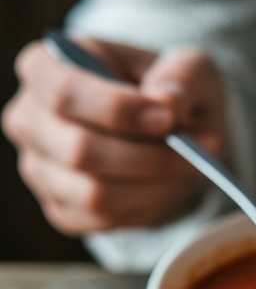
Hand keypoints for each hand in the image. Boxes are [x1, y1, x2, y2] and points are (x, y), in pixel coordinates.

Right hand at [1, 37, 227, 234]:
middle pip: (79, 150)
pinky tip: (165, 187)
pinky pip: (104, 221)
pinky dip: (146, 208)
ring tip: (187, 170)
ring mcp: (39, 169)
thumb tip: (168, 102)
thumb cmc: (167, 90)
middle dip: (147, 157)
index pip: (65, 93)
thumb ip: (181, 75)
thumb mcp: (187, 67)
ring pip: (93, 195)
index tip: (167, 119)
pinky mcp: (61, 209)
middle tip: (194, 153)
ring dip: (153, 187)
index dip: (118, 110)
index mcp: (44, 68)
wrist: (167, 133)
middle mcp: (29, 120)